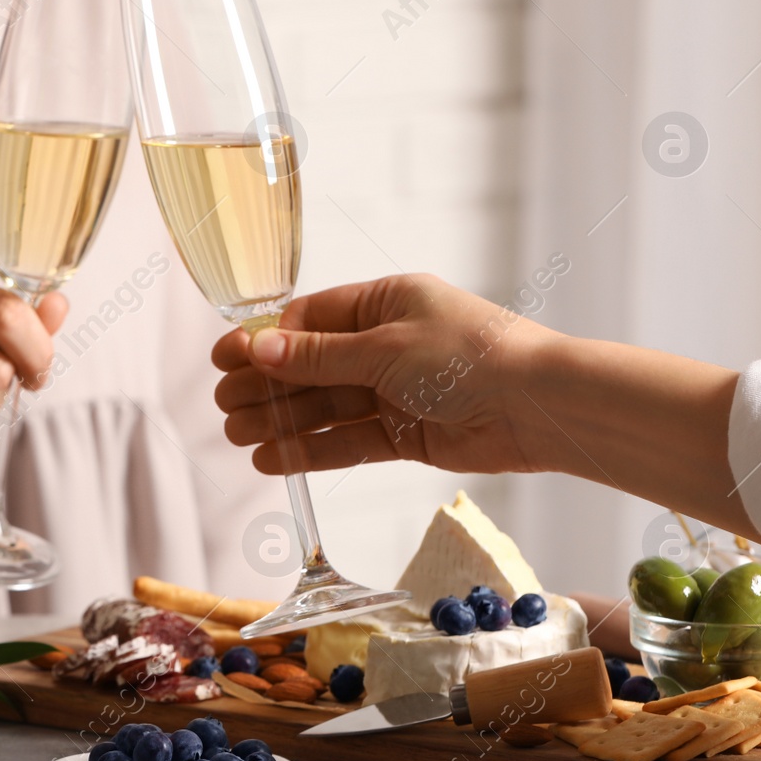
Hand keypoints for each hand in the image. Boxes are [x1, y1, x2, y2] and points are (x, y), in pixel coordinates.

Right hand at [211, 274, 557, 476]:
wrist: (538, 406)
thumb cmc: (469, 355)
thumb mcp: (383, 347)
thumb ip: (318, 356)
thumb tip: (259, 349)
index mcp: (385, 302)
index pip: (310, 320)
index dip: (264, 341)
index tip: (224, 358)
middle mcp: (387, 344)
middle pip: (312, 365)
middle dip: (266, 385)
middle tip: (222, 404)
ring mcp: (397, 391)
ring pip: (326, 406)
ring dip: (281, 420)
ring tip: (237, 436)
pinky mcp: (409, 434)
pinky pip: (349, 440)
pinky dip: (312, 449)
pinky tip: (274, 458)